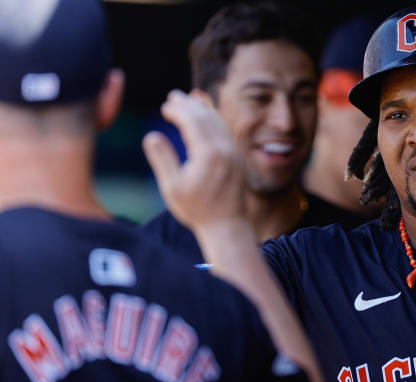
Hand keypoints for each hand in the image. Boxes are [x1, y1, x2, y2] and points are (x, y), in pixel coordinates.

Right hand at [143, 90, 243, 230]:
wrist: (226, 224)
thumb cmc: (196, 209)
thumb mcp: (172, 188)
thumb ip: (162, 159)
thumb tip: (151, 136)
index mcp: (208, 154)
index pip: (192, 122)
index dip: (178, 111)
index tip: (165, 107)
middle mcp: (224, 149)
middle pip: (205, 117)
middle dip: (188, 104)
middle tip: (173, 95)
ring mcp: (233, 152)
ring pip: (217, 122)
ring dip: (202, 108)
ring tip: (188, 98)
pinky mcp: (236, 157)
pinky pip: (225, 130)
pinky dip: (214, 118)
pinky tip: (206, 114)